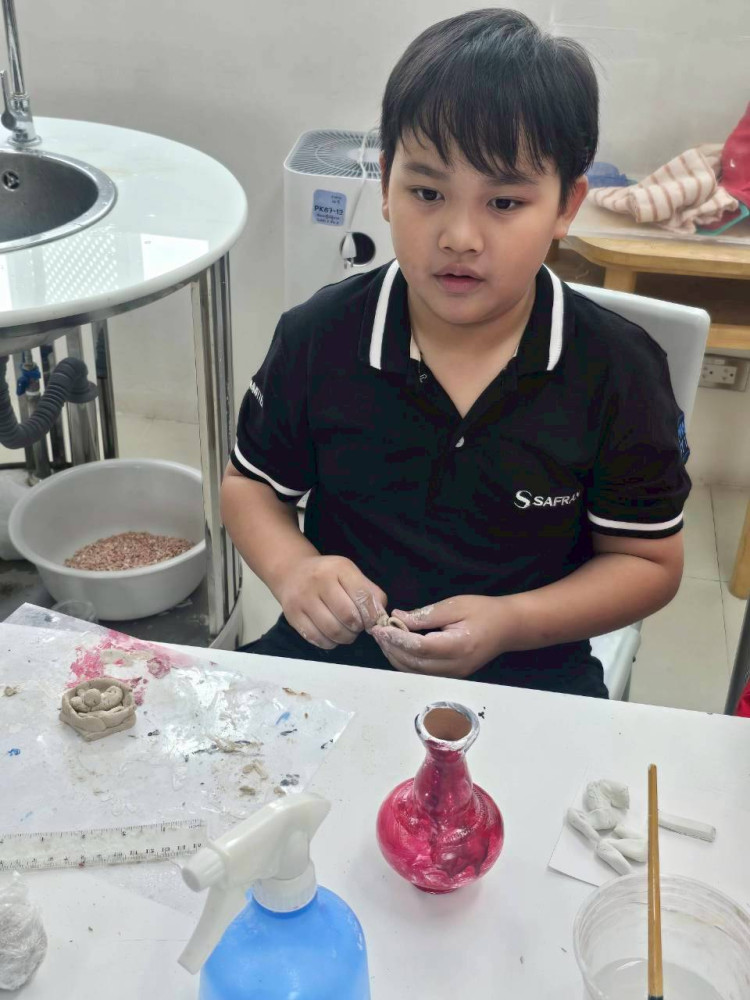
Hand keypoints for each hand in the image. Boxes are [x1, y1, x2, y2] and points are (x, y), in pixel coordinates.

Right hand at [277, 555, 386, 649]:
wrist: (292, 572)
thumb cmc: (328, 575)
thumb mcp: (350, 574)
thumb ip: (370, 592)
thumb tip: (381, 617)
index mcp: (339, 568)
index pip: (363, 597)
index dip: (372, 615)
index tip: (372, 621)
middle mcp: (319, 581)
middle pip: (348, 616)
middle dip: (358, 627)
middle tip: (358, 626)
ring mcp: (303, 598)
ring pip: (333, 630)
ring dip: (346, 637)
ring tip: (347, 632)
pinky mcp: (292, 615)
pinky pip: (317, 639)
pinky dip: (330, 643)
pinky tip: (332, 635)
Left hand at [371, 595, 514, 677]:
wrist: (507, 628)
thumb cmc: (484, 612)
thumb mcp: (455, 605)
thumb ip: (425, 615)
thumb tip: (398, 618)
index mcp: (459, 647)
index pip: (420, 648)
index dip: (397, 639)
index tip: (381, 628)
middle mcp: (454, 667)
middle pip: (413, 664)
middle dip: (391, 648)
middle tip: (377, 631)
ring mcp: (452, 675)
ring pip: (414, 672)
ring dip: (395, 656)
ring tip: (384, 637)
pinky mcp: (449, 676)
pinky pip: (420, 672)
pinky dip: (405, 660)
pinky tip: (397, 646)